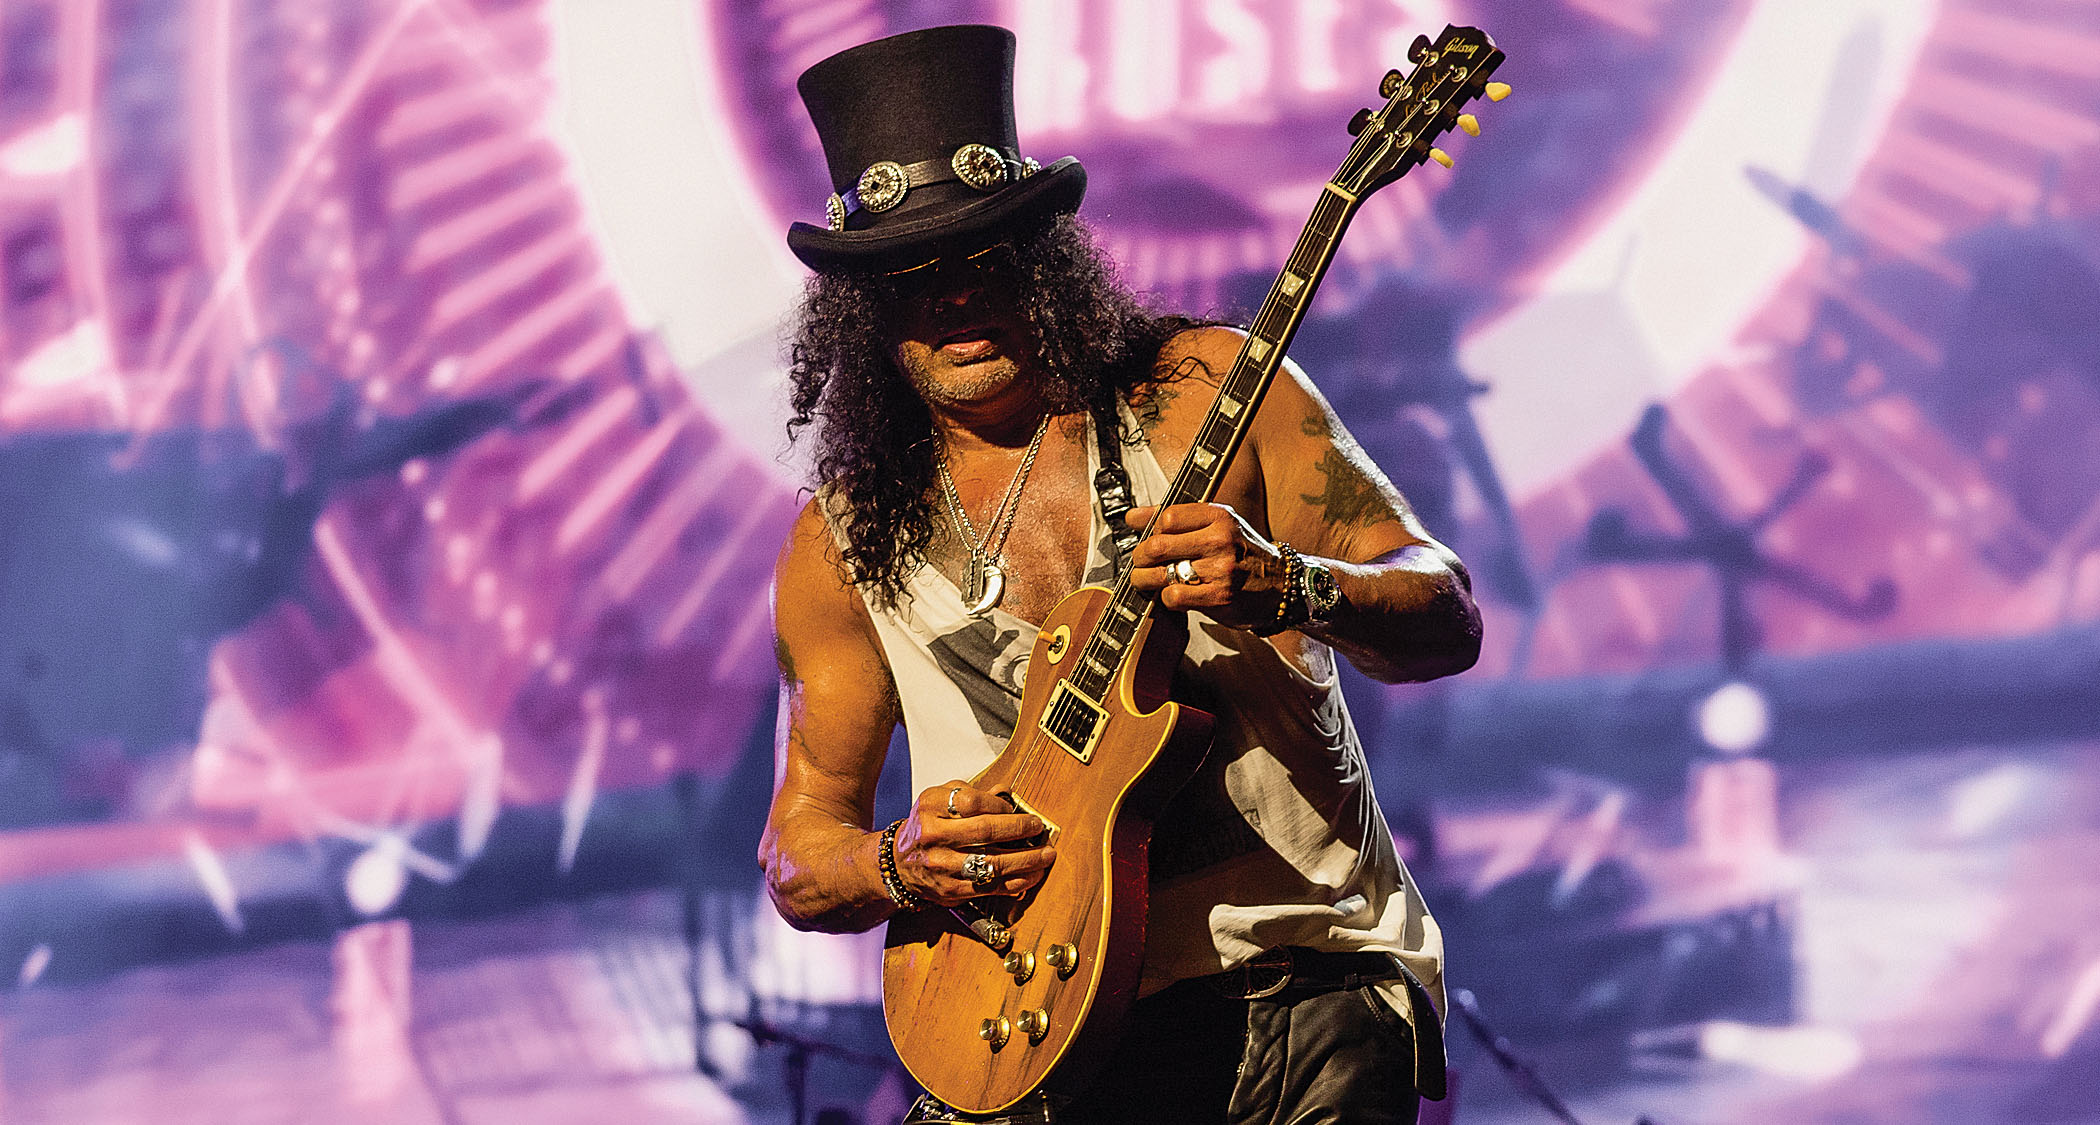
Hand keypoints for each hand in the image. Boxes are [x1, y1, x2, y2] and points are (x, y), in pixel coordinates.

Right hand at [893, 781, 1055, 905]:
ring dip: (1025, 860)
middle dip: (1019, 830)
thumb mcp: (940, 801)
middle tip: (1038, 828)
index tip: (1017, 809)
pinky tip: (1031, 875)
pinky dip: (1015, 882)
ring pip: (991, 863)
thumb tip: (1006, 792)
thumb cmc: (926, 827)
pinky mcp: (951, 890)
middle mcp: (933, 835)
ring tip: (1045, 855)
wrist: (899, 863)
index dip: (1000, 806)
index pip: (973, 802)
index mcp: (930, 807)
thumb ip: (971, 794)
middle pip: (984, 831)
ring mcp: (941, 865)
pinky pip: (990, 887)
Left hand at [1124, 503, 1287, 629]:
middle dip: (1140, 558)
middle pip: (1158, 545)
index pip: (1167, 517)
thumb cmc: (1243, 554)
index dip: (1151, 531)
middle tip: (1141, 564)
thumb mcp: (1218, 525)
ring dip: (1145, 580)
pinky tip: (1173, 596)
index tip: (1149, 539)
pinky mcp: (1219, 597)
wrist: (1282, 586)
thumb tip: (1132, 516)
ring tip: (1148, 581)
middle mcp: (1221, 539)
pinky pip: (1173, 597)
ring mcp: (1221, 569)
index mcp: (1219, 516)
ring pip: (1161, 573)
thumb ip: (1177, 518)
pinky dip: (1165, 599)